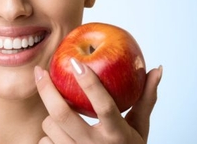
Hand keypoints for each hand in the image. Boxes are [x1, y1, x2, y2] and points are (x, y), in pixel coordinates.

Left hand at [34, 58, 161, 143]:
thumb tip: (156, 69)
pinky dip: (49, 134)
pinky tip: (59, 133)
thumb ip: (146, 98)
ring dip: (51, 115)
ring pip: (50, 126)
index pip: (103, 105)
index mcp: (117, 134)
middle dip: (47, 90)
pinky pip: (44, 141)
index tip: (76, 62)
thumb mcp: (140, 127)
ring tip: (62, 112)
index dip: (89, 83)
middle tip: (40, 71)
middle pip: (62, 114)